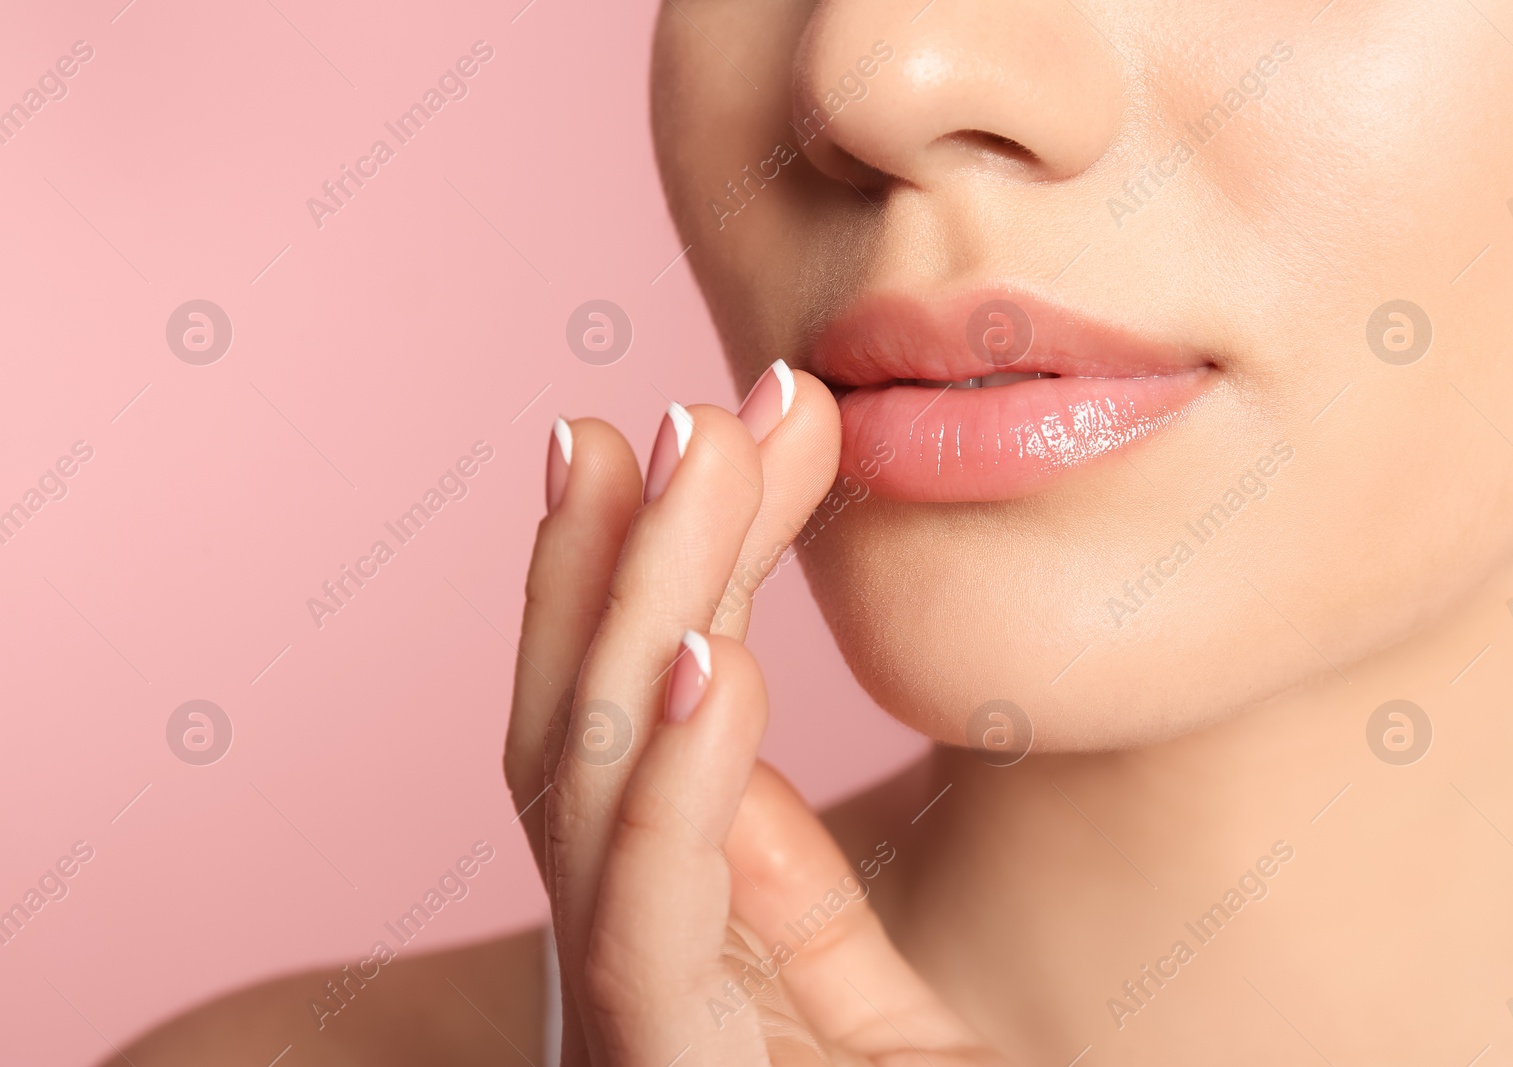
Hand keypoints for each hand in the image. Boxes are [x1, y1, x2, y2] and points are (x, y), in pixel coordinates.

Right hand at [503, 365, 1001, 1064]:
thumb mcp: (847, 990)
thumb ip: (788, 883)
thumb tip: (718, 694)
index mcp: (657, 931)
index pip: (627, 720)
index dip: (636, 569)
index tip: (682, 428)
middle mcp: (613, 957)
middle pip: (584, 719)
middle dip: (624, 547)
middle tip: (694, 400)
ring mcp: (620, 1018)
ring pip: (591, 779)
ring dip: (640, 602)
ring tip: (697, 454)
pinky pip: (648, 910)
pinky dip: (669, 773)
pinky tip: (710, 653)